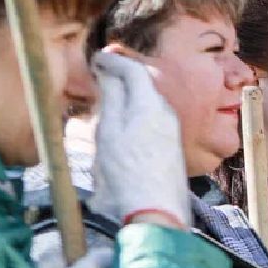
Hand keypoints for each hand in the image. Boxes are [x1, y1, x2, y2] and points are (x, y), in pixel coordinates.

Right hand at [88, 51, 189, 225]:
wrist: (157, 209)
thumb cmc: (127, 172)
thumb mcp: (109, 131)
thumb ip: (111, 98)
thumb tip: (109, 72)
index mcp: (150, 104)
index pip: (133, 69)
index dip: (113, 60)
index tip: (96, 58)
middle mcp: (166, 112)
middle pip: (143, 83)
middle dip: (121, 75)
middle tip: (99, 73)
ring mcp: (172, 129)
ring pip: (148, 101)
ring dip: (129, 94)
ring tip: (107, 96)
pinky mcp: (171, 145)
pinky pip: (153, 117)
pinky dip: (136, 110)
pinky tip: (123, 122)